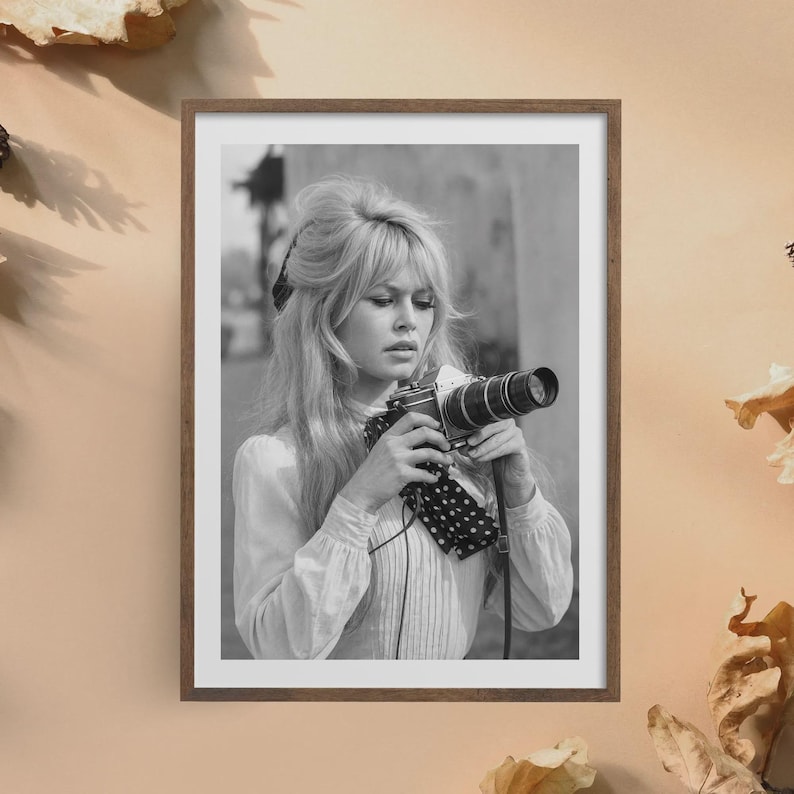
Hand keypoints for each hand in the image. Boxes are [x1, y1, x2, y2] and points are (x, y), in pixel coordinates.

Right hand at [340, 412, 454, 514]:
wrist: (361, 490)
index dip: (427, 419)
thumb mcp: (381, 450)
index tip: (436, 426)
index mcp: (389, 436)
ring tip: (447, 461)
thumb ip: (397, 443)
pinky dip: (432, 477)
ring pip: (429, 452)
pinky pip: (425, 474)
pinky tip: (434, 478)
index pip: (410, 418)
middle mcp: (394, 444)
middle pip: (424, 432)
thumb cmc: (371, 472)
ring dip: (442, 457)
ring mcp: (399, 459)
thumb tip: (418, 442)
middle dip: (440, 438)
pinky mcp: (403, 474)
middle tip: (446, 445)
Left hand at [463, 419, 536, 506]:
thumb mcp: (480, 449)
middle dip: (479, 434)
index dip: (475, 423)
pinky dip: (491, 454)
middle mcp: (509, 424)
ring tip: (472, 454)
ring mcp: (516, 434)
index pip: (487, 416)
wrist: (510, 476)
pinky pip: (504, 448)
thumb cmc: (494, 459)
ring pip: (497, 438)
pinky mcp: (520, 446)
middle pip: (494, 424)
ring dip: (483, 447)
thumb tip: (460, 443)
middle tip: (469, 443)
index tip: (464, 432)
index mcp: (498, 420)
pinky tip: (481, 458)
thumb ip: (471, 444)